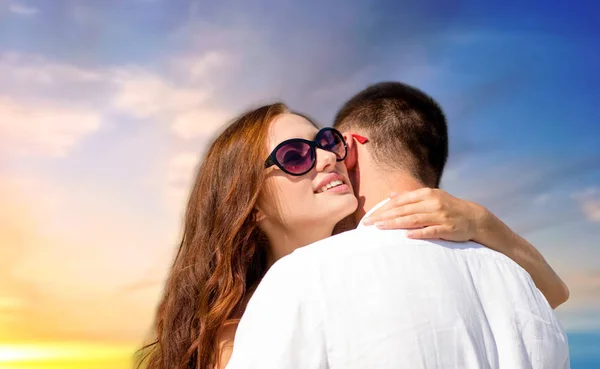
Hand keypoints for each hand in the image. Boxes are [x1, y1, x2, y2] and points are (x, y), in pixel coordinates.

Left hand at [363, 188, 486, 241]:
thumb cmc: (448, 207)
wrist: (474, 217)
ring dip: (395, 223)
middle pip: (403, 210)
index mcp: (426, 194)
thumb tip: (391, 195)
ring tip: (380, 228)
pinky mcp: (447, 228)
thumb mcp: (430, 197)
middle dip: (384, 216)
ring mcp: (440, 216)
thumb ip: (410, 196)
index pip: (400, 201)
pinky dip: (418, 233)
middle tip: (368, 224)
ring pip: (413, 219)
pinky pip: (430, 231)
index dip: (383, 208)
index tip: (370, 216)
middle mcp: (432, 203)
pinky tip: (406, 236)